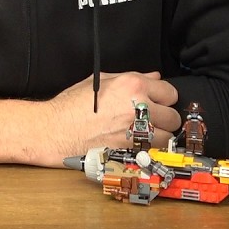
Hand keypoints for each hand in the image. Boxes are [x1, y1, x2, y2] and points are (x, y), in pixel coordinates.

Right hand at [37, 71, 179, 166]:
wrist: (55, 130)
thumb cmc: (72, 105)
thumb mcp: (99, 81)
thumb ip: (131, 78)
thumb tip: (154, 77)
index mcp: (132, 85)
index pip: (169, 91)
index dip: (163, 98)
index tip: (156, 102)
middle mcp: (138, 107)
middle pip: (173, 116)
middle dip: (164, 118)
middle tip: (150, 120)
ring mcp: (136, 131)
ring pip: (167, 136)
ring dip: (159, 136)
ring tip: (144, 134)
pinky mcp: (131, 151)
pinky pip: (154, 151)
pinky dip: (149, 149)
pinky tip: (136, 144)